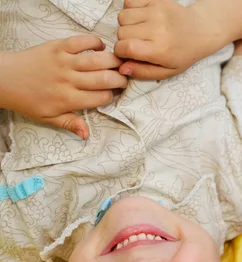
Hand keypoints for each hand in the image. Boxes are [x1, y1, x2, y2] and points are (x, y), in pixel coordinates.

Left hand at [0, 36, 126, 139]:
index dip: (113, 96)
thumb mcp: (49, 118)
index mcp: (69, 100)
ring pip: (98, 60)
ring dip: (114, 61)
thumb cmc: (27, 100)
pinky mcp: (58, 47)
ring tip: (119, 63)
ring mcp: (64, 62)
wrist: (4, 78)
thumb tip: (88, 135)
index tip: (116, 94)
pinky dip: (95, 42)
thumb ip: (71, 124)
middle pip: (105, 79)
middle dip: (120, 79)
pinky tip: (100, 47)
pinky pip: (82, 42)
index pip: (102, 98)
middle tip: (124, 78)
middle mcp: (69, 81)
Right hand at [115, 0, 225, 79]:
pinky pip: (129, 2)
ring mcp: (156, 12)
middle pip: (121, 32)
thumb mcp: (168, 71)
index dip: (120, 51)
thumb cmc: (182, 54)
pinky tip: (142, 18)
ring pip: (123, 16)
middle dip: (125, 39)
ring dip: (127, 24)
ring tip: (140, 30)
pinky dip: (131, 10)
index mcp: (160, 50)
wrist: (200, 30)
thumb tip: (121, 69)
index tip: (127, 53)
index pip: (125, 47)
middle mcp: (157, 29)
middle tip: (139, 42)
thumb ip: (144, 72)